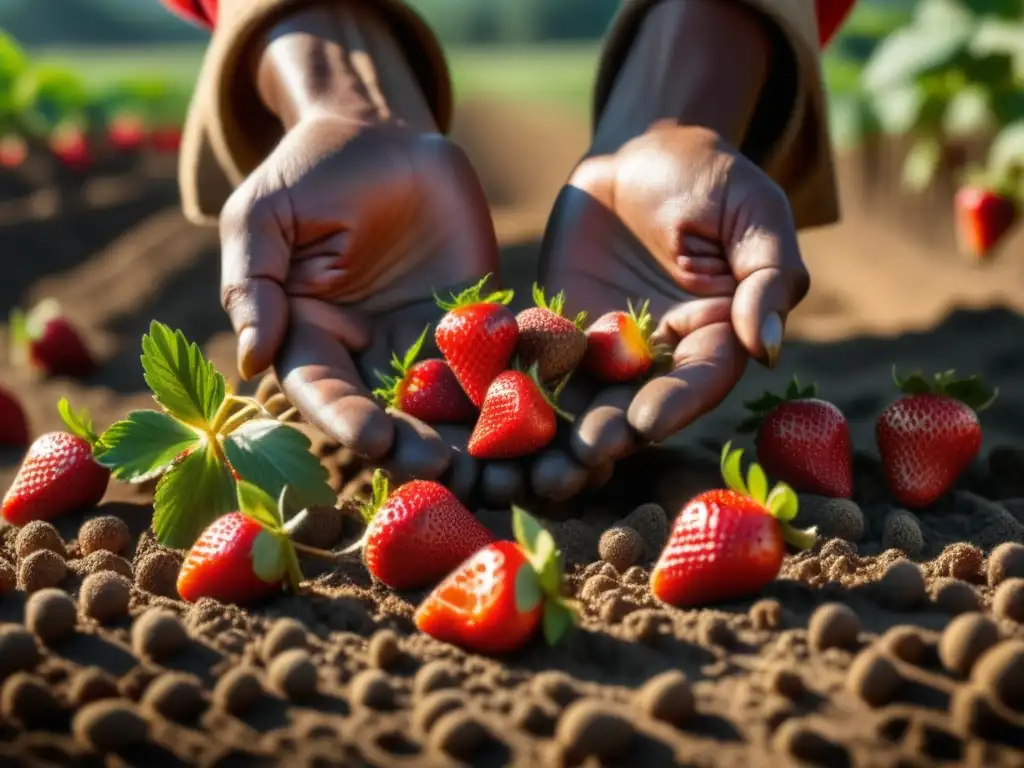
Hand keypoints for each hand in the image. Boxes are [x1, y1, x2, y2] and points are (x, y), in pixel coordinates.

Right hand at [219, 116, 498, 482]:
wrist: (383, 132)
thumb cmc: (311, 171)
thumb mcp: (263, 216)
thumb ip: (252, 284)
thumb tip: (251, 358)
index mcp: (311, 339)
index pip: (322, 392)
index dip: (345, 419)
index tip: (373, 440)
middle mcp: (367, 355)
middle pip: (389, 414)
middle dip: (415, 445)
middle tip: (447, 468)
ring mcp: (424, 343)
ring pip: (446, 403)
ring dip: (470, 437)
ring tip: (498, 466)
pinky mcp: (474, 323)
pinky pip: (495, 360)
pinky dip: (515, 390)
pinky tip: (540, 415)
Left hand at [534, 124, 809, 497]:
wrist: (637, 154)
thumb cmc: (708, 176)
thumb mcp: (755, 211)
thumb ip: (769, 276)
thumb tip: (767, 345)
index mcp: (715, 338)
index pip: (699, 380)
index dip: (674, 403)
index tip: (646, 423)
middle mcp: (659, 357)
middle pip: (636, 404)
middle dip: (610, 432)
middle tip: (582, 454)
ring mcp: (605, 349)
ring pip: (584, 397)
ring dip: (560, 431)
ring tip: (536, 461)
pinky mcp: (559, 333)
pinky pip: (536, 362)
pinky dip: (515, 388)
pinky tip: (489, 412)